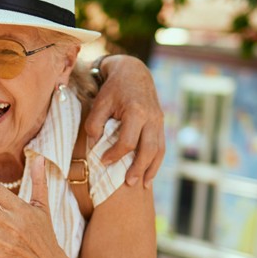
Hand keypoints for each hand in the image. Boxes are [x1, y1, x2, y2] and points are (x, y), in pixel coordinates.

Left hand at [84, 55, 165, 188]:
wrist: (134, 72)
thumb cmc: (113, 88)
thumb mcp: (100, 102)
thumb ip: (95, 124)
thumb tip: (94, 145)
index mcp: (136, 111)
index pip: (128, 141)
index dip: (115, 155)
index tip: (103, 161)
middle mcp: (151, 117)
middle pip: (148, 149)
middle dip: (138, 168)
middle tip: (127, 183)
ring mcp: (159, 121)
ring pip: (159, 150)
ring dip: (151, 169)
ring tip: (142, 185)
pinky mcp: (161, 123)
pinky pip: (161, 146)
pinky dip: (157, 162)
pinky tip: (150, 174)